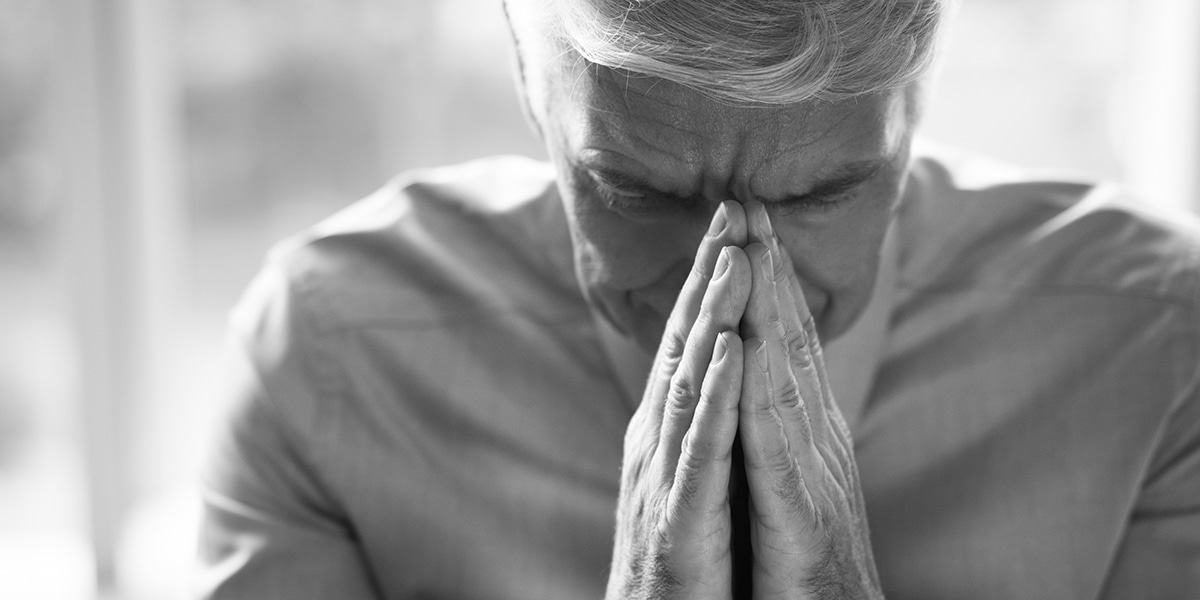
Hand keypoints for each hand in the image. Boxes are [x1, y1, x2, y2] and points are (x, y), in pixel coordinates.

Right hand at [606, 201, 750, 598]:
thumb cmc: (681, 560)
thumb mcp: (689, 478)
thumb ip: (698, 424)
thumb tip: (715, 373)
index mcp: (666, 431)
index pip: (689, 340)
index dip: (709, 279)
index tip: (734, 220)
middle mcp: (657, 442)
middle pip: (682, 343)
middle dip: (708, 274)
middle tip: (730, 205)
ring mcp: (664, 477)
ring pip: (688, 383)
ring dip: (710, 317)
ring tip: (734, 256)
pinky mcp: (678, 518)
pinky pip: (700, 448)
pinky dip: (714, 395)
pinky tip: (730, 351)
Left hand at [737, 202, 881, 598]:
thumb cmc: (808, 565)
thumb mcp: (792, 484)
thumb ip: (779, 434)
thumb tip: (763, 383)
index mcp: (806, 433)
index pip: (786, 342)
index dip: (767, 280)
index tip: (745, 223)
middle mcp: (816, 439)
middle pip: (791, 339)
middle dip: (769, 267)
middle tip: (748, 200)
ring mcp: (812, 472)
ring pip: (786, 374)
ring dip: (769, 306)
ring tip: (751, 244)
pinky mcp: (799, 513)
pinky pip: (774, 443)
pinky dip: (759, 390)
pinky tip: (745, 347)